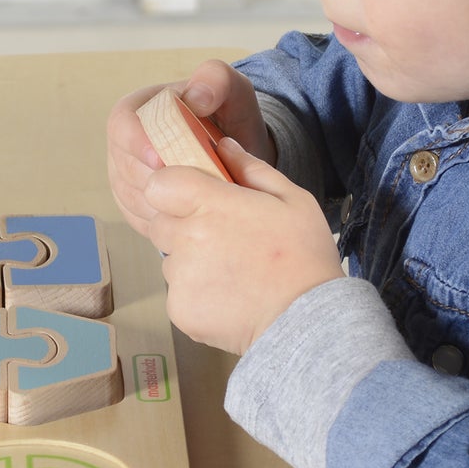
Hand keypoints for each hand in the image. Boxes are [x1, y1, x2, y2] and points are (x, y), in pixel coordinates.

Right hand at [106, 60, 273, 236]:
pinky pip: (142, 219)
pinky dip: (167, 220)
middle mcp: (123, 146)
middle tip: (194, 183)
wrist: (236, 152)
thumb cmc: (227, 116)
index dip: (137, 143)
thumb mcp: (231, 89)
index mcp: (136, 110)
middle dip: (159, 178)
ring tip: (200, 196)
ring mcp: (126, 178)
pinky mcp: (136, 207)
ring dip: (165, 201)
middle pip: (126, 167)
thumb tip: (196, 95)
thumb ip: (216, 79)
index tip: (162, 158)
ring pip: (133, 197)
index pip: (121, 126)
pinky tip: (192, 212)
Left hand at [142, 136, 342, 355]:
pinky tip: (229, 296)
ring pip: (169, 260)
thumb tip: (223, 146)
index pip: (159, 185)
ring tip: (232, 272)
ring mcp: (180, 277)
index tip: (192, 199)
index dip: (172, 190)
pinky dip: (196, 295)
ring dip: (190, 262)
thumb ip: (251, 169)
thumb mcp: (292, 200)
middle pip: (161, 222)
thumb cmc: (304, 257)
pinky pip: (177, 293)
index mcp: (210, 205)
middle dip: (182, 226)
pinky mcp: (179, 310)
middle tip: (222, 240)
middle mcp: (187, 239)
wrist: (310, 322)